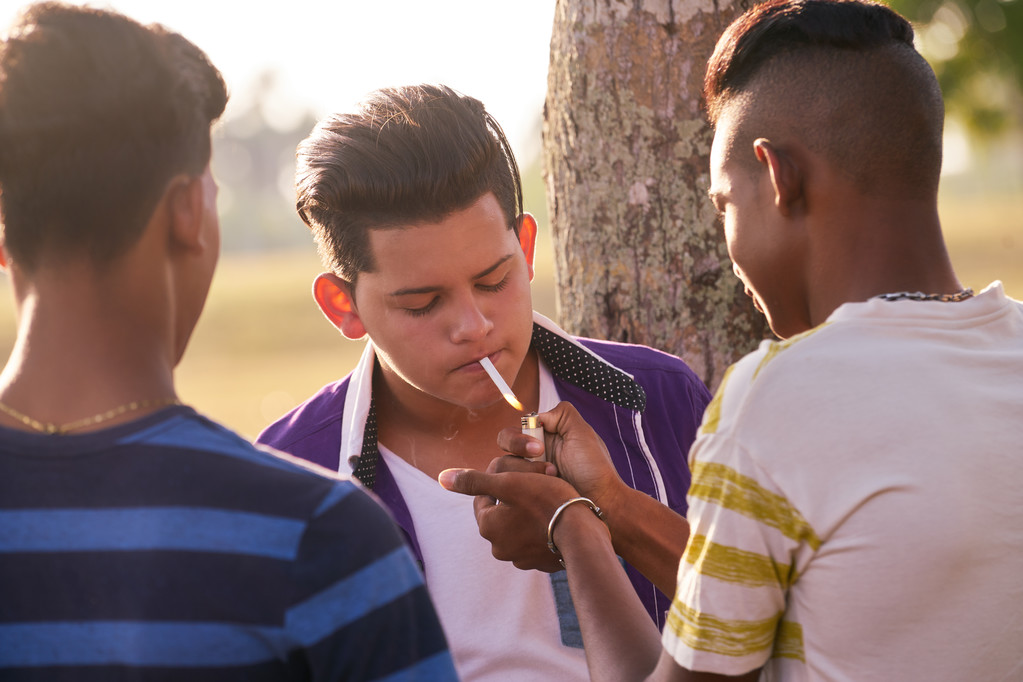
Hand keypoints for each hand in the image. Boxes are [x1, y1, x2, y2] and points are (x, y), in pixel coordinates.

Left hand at [439, 458, 581, 572]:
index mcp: (487, 526)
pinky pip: (534, 540)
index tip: (518, 474)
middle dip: (514, 498)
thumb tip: (442, 478)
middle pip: (500, 513)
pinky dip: (540, 529)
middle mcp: (499, 547)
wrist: (581, 534)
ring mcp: (520, 559)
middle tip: (535, 484)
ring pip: (518, 526)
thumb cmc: (546, 502)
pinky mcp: (540, 564)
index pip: (483, 497)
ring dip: (527, 513)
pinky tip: (555, 518)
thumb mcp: (508, 483)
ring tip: (547, 500)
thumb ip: (474, 480)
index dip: (499, 481)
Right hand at [497, 401, 626, 512]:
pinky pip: (507, 488)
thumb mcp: (582, 432)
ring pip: (501, 468)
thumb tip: (538, 416)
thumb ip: (561, 414)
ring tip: (551, 478)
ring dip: (525, 473)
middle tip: (539, 460)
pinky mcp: (526, 493)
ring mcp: (527, 475)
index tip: (539, 447)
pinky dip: (520, 488)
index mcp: (543, 437)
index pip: (514, 431)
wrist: (601, 500)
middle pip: (503, 447)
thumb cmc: (594, 467)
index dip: (519, 439)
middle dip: (517, 451)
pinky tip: (541, 491)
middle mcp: (531, 454)